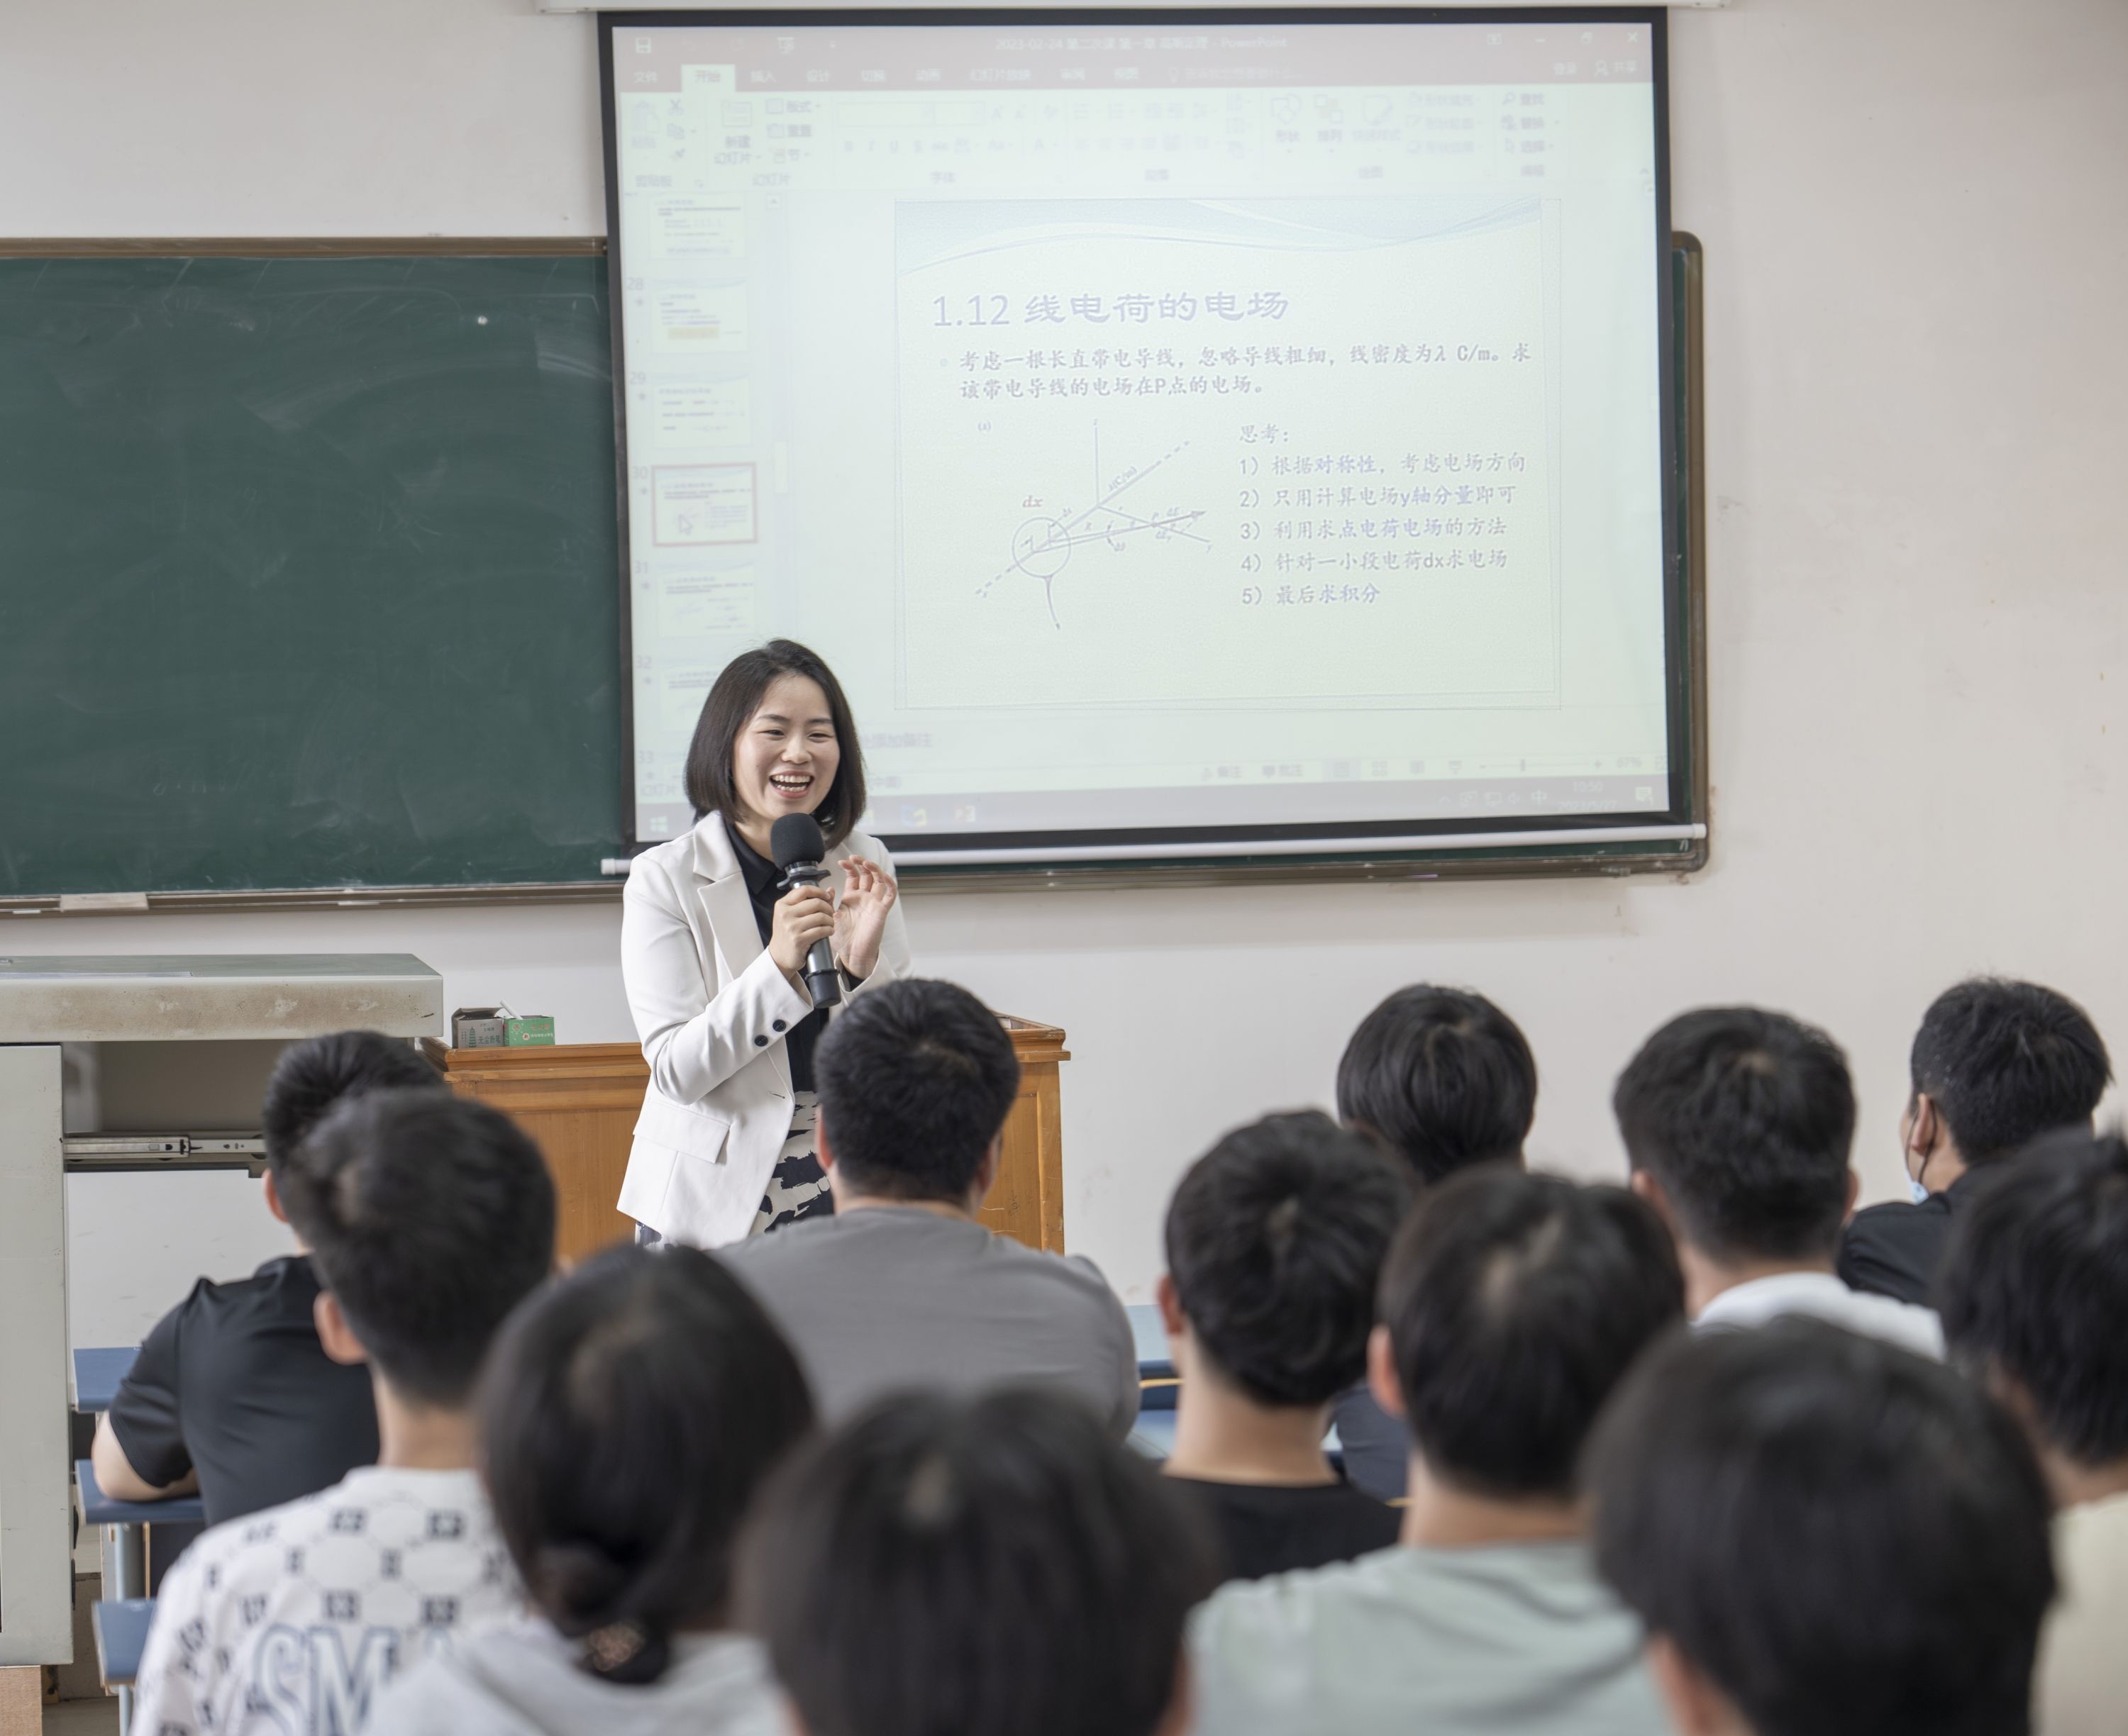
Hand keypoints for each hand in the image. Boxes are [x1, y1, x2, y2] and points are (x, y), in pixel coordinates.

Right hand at [769, 882, 836, 986]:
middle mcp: (785, 914)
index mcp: (782, 905)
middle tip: (830, 913)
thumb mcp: (792, 915)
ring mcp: (791, 927)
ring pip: (821, 916)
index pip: (804, 890)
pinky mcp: (798, 940)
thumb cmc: (786, 934)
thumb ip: (809, 901)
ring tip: (830, 924)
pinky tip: (829, 931)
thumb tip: (830, 890)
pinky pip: (821, 930)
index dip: (820, 892)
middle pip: (816, 903)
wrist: (779, 956)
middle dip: (828, 908)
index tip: (827, 897)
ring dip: (830, 920)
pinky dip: (829, 930)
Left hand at [834, 857, 898, 981]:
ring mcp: (874, 903)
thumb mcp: (831, 916)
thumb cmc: (842, 938)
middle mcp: (864, 898)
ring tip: (865, 863)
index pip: (854, 876)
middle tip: (853, 858)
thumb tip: (828, 889)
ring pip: (880, 880)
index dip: (850, 867)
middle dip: (862, 863)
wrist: (851, 953)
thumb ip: (829, 902)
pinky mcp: (882, 910)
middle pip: (867, 874)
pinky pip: (890, 894)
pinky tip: (883, 876)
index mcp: (852, 897)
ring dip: (874, 869)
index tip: (841, 862)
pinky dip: (889, 883)